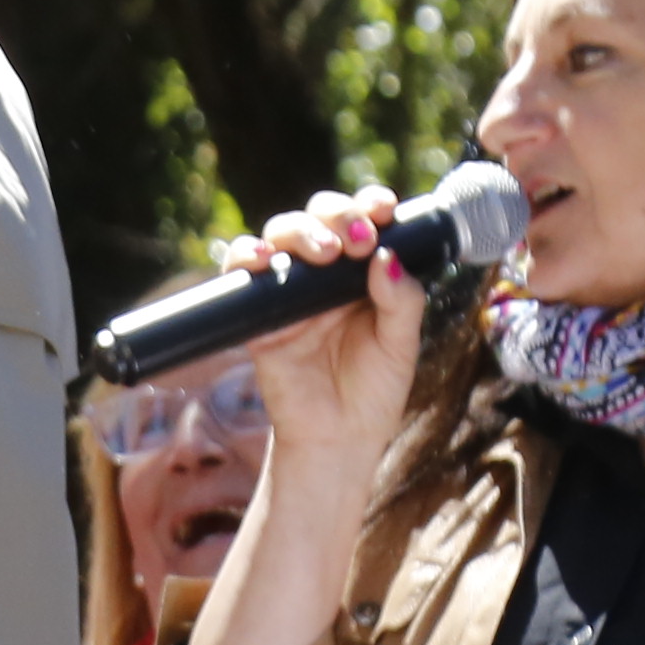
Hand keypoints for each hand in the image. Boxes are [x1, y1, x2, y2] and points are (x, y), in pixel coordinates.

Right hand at [221, 184, 435, 464]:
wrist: (337, 440)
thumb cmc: (374, 392)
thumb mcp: (401, 345)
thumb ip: (401, 300)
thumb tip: (387, 255)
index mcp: (364, 273)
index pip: (363, 221)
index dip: (369, 204)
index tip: (383, 209)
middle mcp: (324, 273)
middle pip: (319, 217)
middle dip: (337, 215)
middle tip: (358, 240)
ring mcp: (289, 290)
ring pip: (282, 235)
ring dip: (301, 232)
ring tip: (325, 253)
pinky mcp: (258, 313)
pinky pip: (242, 272)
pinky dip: (246, 256)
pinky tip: (264, 260)